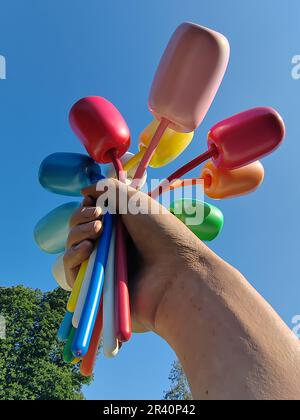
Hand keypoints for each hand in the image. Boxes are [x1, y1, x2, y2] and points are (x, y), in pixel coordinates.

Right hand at [64, 178, 212, 332]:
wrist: (174, 271)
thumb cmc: (160, 233)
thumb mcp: (135, 200)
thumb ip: (108, 189)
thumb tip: (83, 191)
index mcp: (122, 225)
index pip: (91, 212)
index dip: (87, 205)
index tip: (93, 201)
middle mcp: (111, 244)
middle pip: (79, 227)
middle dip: (81, 216)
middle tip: (98, 217)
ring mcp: (103, 264)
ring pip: (73, 246)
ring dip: (77, 232)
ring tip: (96, 230)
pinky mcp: (95, 285)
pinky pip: (72, 270)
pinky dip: (72, 256)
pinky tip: (86, 248)